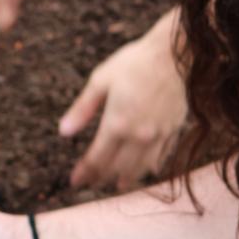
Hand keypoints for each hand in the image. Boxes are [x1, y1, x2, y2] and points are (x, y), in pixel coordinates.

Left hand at [60, 8, 187, 189]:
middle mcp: (138, 135)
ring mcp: (158, 135)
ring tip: (117, 185)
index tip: (75, 181)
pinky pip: (161, 158)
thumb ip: (82, 109)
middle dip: (101, 178)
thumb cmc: (135, 62)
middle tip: (91, 182)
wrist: (175, 53)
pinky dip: (150, 167)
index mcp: (117, 123)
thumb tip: (64, 132)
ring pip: (140, 168)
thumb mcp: (101, 80)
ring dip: (126, 179)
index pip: (97, 158)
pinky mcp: (173, 130)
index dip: (84, 172)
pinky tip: (146, 170)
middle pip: (117, 168)